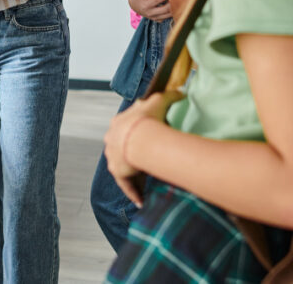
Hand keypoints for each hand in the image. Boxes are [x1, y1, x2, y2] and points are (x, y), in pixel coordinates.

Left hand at [103, 91, 184, 205]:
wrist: (138, 138)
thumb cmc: (147, 119)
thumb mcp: (160, 100)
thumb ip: (170, 95)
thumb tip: (181, 92)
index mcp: (119, 122)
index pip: (126, 126)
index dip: (137, 131)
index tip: (146, 137)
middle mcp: (112, 138)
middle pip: (122, 146)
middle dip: (132, 152)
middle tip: (147, 159)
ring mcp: (112, 156)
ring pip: (124, 165)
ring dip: (133, 171)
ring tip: (146, 178)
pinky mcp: (117, 171)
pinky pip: (126, 183)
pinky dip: (134, 191)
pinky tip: (141, 201)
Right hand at [128, 0, 171, 21]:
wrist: (135, 5)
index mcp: (145, 6)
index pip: (156, 0)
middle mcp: (150, 13)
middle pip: (165, 9)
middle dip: (172, 2)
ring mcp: (154, 18)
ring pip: (168, 15)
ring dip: (174, 8)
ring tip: (179, 0)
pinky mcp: (157, 20)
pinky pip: (167, 17)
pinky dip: (172, 12)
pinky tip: (175, 6)